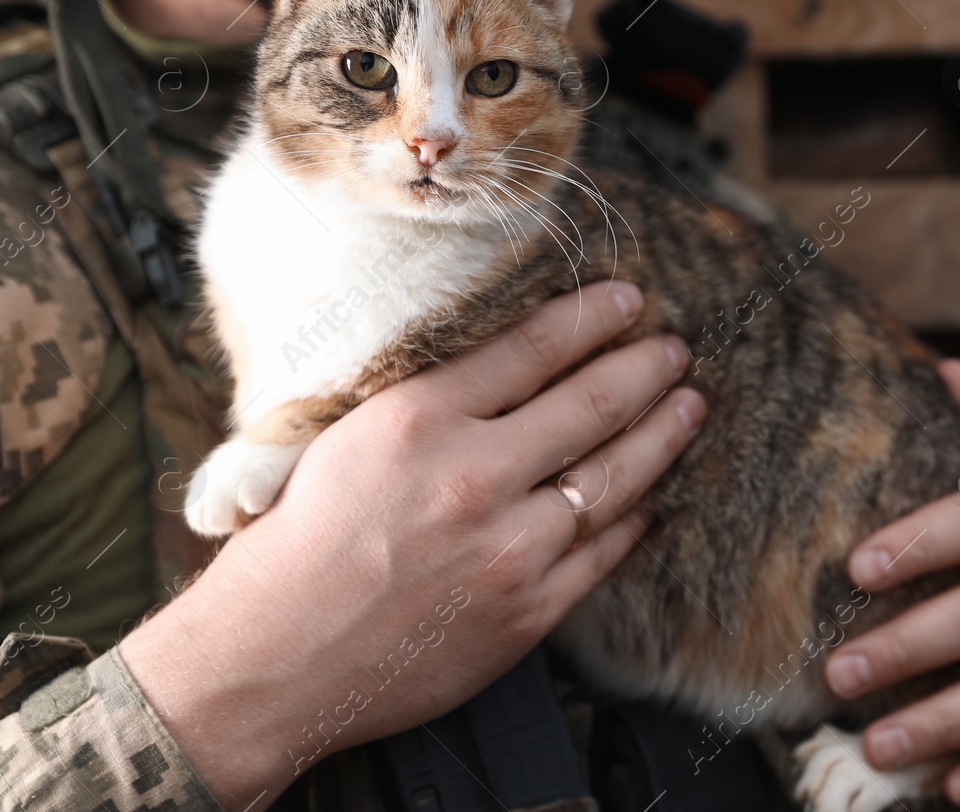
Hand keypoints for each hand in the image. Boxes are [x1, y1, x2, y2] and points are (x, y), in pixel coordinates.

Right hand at [119, 281, 703, 809]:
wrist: (271, 661)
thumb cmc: (296, 545)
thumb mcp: (346, 438)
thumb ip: (429, 398)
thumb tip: (511, 359)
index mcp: (419, 420)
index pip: (531, 348)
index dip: (590, 317)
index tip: (627, 298)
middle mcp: (473, 476)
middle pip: (590, 404)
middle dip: (645, 367)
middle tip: (674, 347)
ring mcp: (509, 548)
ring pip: (614, 475)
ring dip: (662, 434)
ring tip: (689, 406)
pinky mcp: (529, 610)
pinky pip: (603, 550)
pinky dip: (634, 516)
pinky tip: (653, 494)